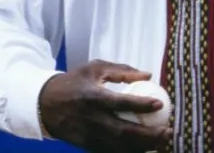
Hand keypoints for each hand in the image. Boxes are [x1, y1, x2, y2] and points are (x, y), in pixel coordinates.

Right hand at [38, 60, 172, 152]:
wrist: (45, 104)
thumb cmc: (74, 81)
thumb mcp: (94, 68)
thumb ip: (121, 70)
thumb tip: (148, 74)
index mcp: (93, 97)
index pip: (121, 103)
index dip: (141, 105)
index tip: (160, 104)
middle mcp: (92, 119)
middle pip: (125, 131)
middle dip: (149, 135)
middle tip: (168, 131)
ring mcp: (90, 135)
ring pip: (120, 146)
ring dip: (144, 147)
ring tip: (163, 142)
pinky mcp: (88, 146)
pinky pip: (112, 152)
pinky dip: (130, 152)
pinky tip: (145, 149)